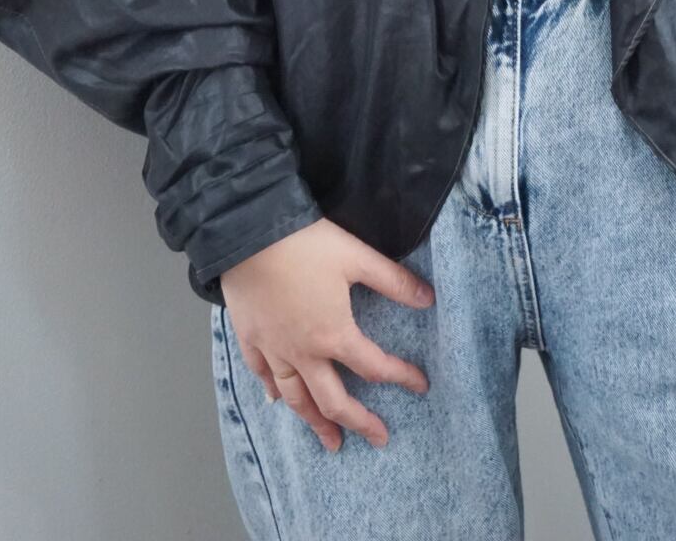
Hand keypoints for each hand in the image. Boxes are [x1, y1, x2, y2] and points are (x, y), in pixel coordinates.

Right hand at [218, 217, 434, 453]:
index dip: (401, 377)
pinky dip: (274, 392)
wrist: (247, 234)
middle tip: (377, 438)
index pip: (374, 367)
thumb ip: (393, 281)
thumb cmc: (305, 244)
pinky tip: (278, 399)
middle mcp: (304, 352)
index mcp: (334, 335)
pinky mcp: (250, 337)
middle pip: (333, 400)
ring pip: (296, 398)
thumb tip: (428, 298)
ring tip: (331, 441)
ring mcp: (273, 349)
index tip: (420, 385)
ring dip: (315, 422)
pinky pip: (262, 374)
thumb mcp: (356, 256)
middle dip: (358, 422)